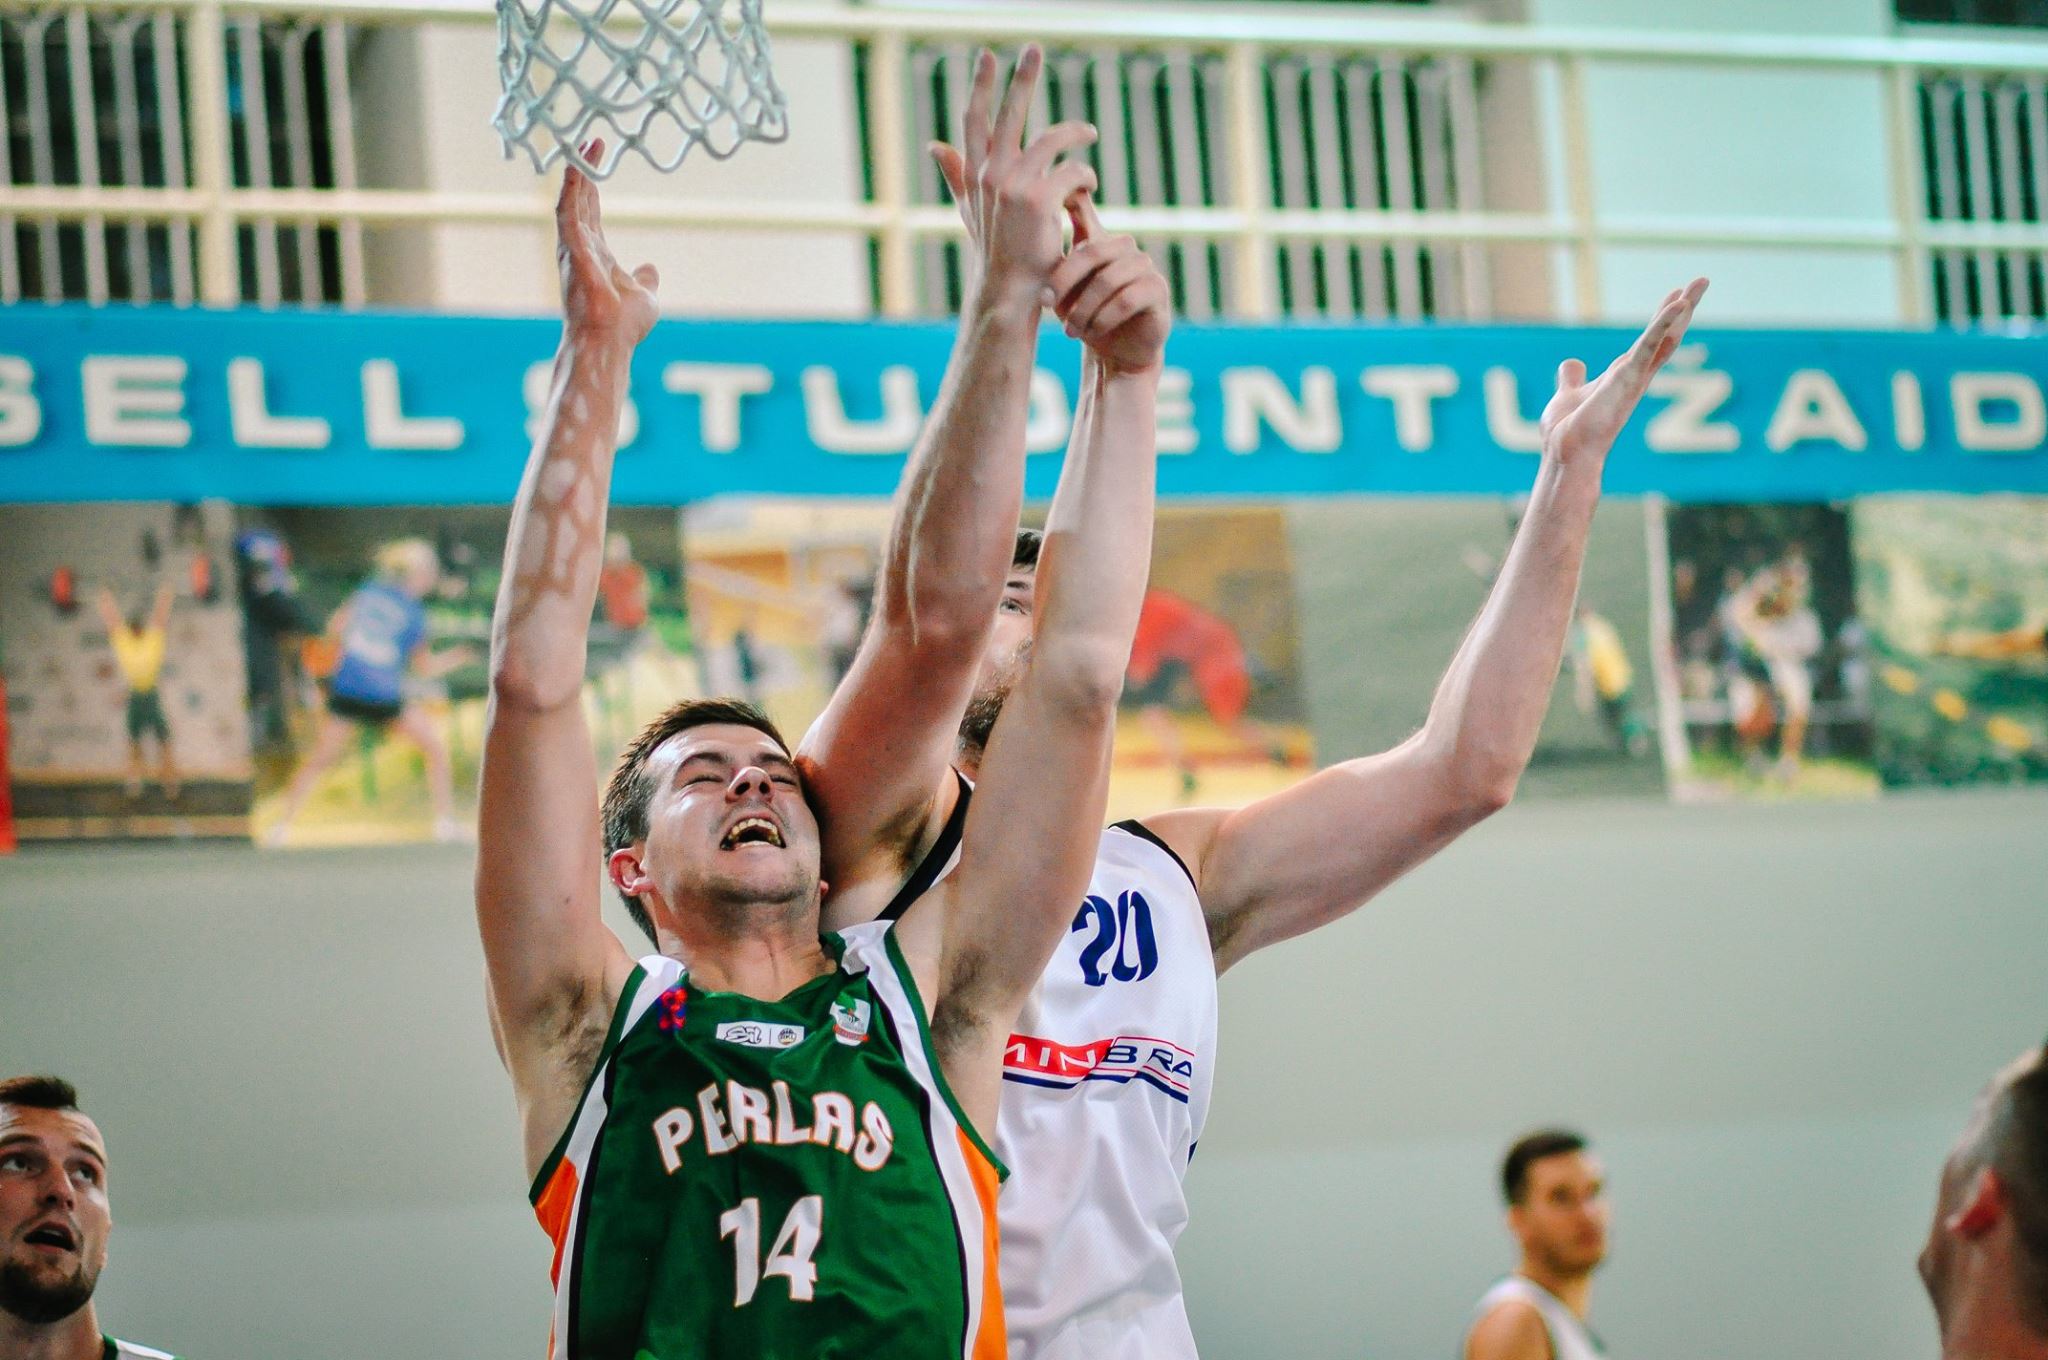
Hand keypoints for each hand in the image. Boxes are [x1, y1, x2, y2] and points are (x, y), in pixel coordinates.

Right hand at [556, 140, 659, 350]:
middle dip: (584, 167)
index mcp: (594, 252)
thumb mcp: (644, 295)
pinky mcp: (571, 248)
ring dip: (576, 171)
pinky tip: (575, 165)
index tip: (596, 153)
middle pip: (579, 197)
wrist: (609, 342)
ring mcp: (572, 246)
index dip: (592, 181)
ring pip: (570, 199)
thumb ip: (645, 279)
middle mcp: (579, 245)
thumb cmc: (622, 325)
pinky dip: (570, 187)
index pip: (590, 207)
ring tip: (582, 144)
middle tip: (590, 138)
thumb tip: (650, 268)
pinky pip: (567, 210)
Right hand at [931, 46, 1099, 309]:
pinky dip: (1086, 177)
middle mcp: (991, 175)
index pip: (975, 120)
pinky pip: (1074, 171)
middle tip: (1034, 48)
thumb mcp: (974, 210)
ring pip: (1054, 140)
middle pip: (1009, 114)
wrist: (1011, 292)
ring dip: (1076, 135)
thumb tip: (934, 146)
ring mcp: (1015, 186)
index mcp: (978, 175)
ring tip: (1089, 135)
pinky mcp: (1041, 200)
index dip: (980, 86)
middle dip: (1022, 78)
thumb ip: (958, 175)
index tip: (987, 56)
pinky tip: (1089, 189)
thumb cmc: (998, 254)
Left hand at [1048, 194, 1170, 374]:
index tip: (1043, 230)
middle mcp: (1126, 248)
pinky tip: (1092, 332)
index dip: (1067, 208)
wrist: (1115, 353)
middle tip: (1047, 304)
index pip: (1083, 213)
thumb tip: (1030, 228)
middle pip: (1094, 251)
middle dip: (1065, 281)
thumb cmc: (1084, 317)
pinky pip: (1127, 300)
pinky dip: (1104, 319)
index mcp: (1101, 241)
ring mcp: (1145, 266)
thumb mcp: (1061, 289)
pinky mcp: (1158, 290)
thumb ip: (1053, 261)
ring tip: (1070, 330)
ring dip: (1084, 309)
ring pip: (1108, 280)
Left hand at [1541, 277, 1707, 464]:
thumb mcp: (1570, 393)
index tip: (1677, 295)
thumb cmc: (1569, 430)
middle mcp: (1635, 375)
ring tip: (1699, 283)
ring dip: (1681, 309)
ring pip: (1664, 337)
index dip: (1663, 318)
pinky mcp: (1627, 379)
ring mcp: (1634, 377)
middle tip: (1702, 280)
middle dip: (1683, 307)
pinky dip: (1663, 324)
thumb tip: (1571, 364)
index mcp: (1624, 375)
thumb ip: (1574, 378)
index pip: (1650, 341)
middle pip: (1666, 335)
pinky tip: (1678, 304)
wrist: (1565, 452)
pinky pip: (1648, 346)